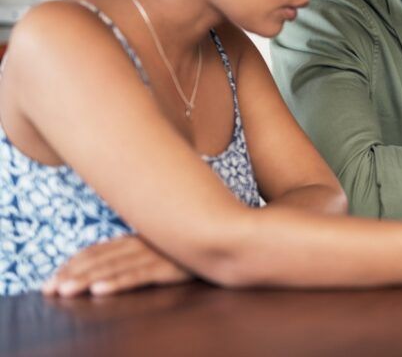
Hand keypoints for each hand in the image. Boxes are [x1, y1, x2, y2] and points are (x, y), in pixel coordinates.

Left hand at [42, 235, 191, 296]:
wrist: (223, 243)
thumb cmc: (188, 249)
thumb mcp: (158, 248)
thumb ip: (134, 254)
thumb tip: (106, 269)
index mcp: (135, 239)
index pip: (96, 251)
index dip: (72, 264)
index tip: (51, 281)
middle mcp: (140, 244)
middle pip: (99, 259)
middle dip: (71, 274)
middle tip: (49, 289)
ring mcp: (154, 254)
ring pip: (113, 268)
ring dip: (86, 279)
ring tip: (65, 291)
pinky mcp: (168, 267)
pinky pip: (138, 276)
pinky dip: (117, 282)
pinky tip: (100, 290)